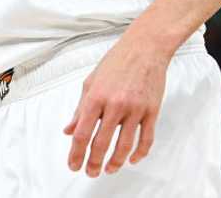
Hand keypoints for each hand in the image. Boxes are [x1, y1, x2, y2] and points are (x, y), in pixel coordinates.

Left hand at [62, 36, 169, 176]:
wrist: (145, 47)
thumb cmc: (117, 61)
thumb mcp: (91, 82)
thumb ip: (79, 109)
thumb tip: (69, 130)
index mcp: (96, 97)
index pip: (82, 133)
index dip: (76, 153)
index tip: (74, 165)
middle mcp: (114, 104)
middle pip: (101, 143)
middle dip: (94, 163)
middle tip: (91, 172)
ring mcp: (135, 108)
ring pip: (124, 145)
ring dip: (115, 162)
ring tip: (109, 169)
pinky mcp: (152, 110)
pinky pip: (146, 138)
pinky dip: (139, 153)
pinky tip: (132, 160)